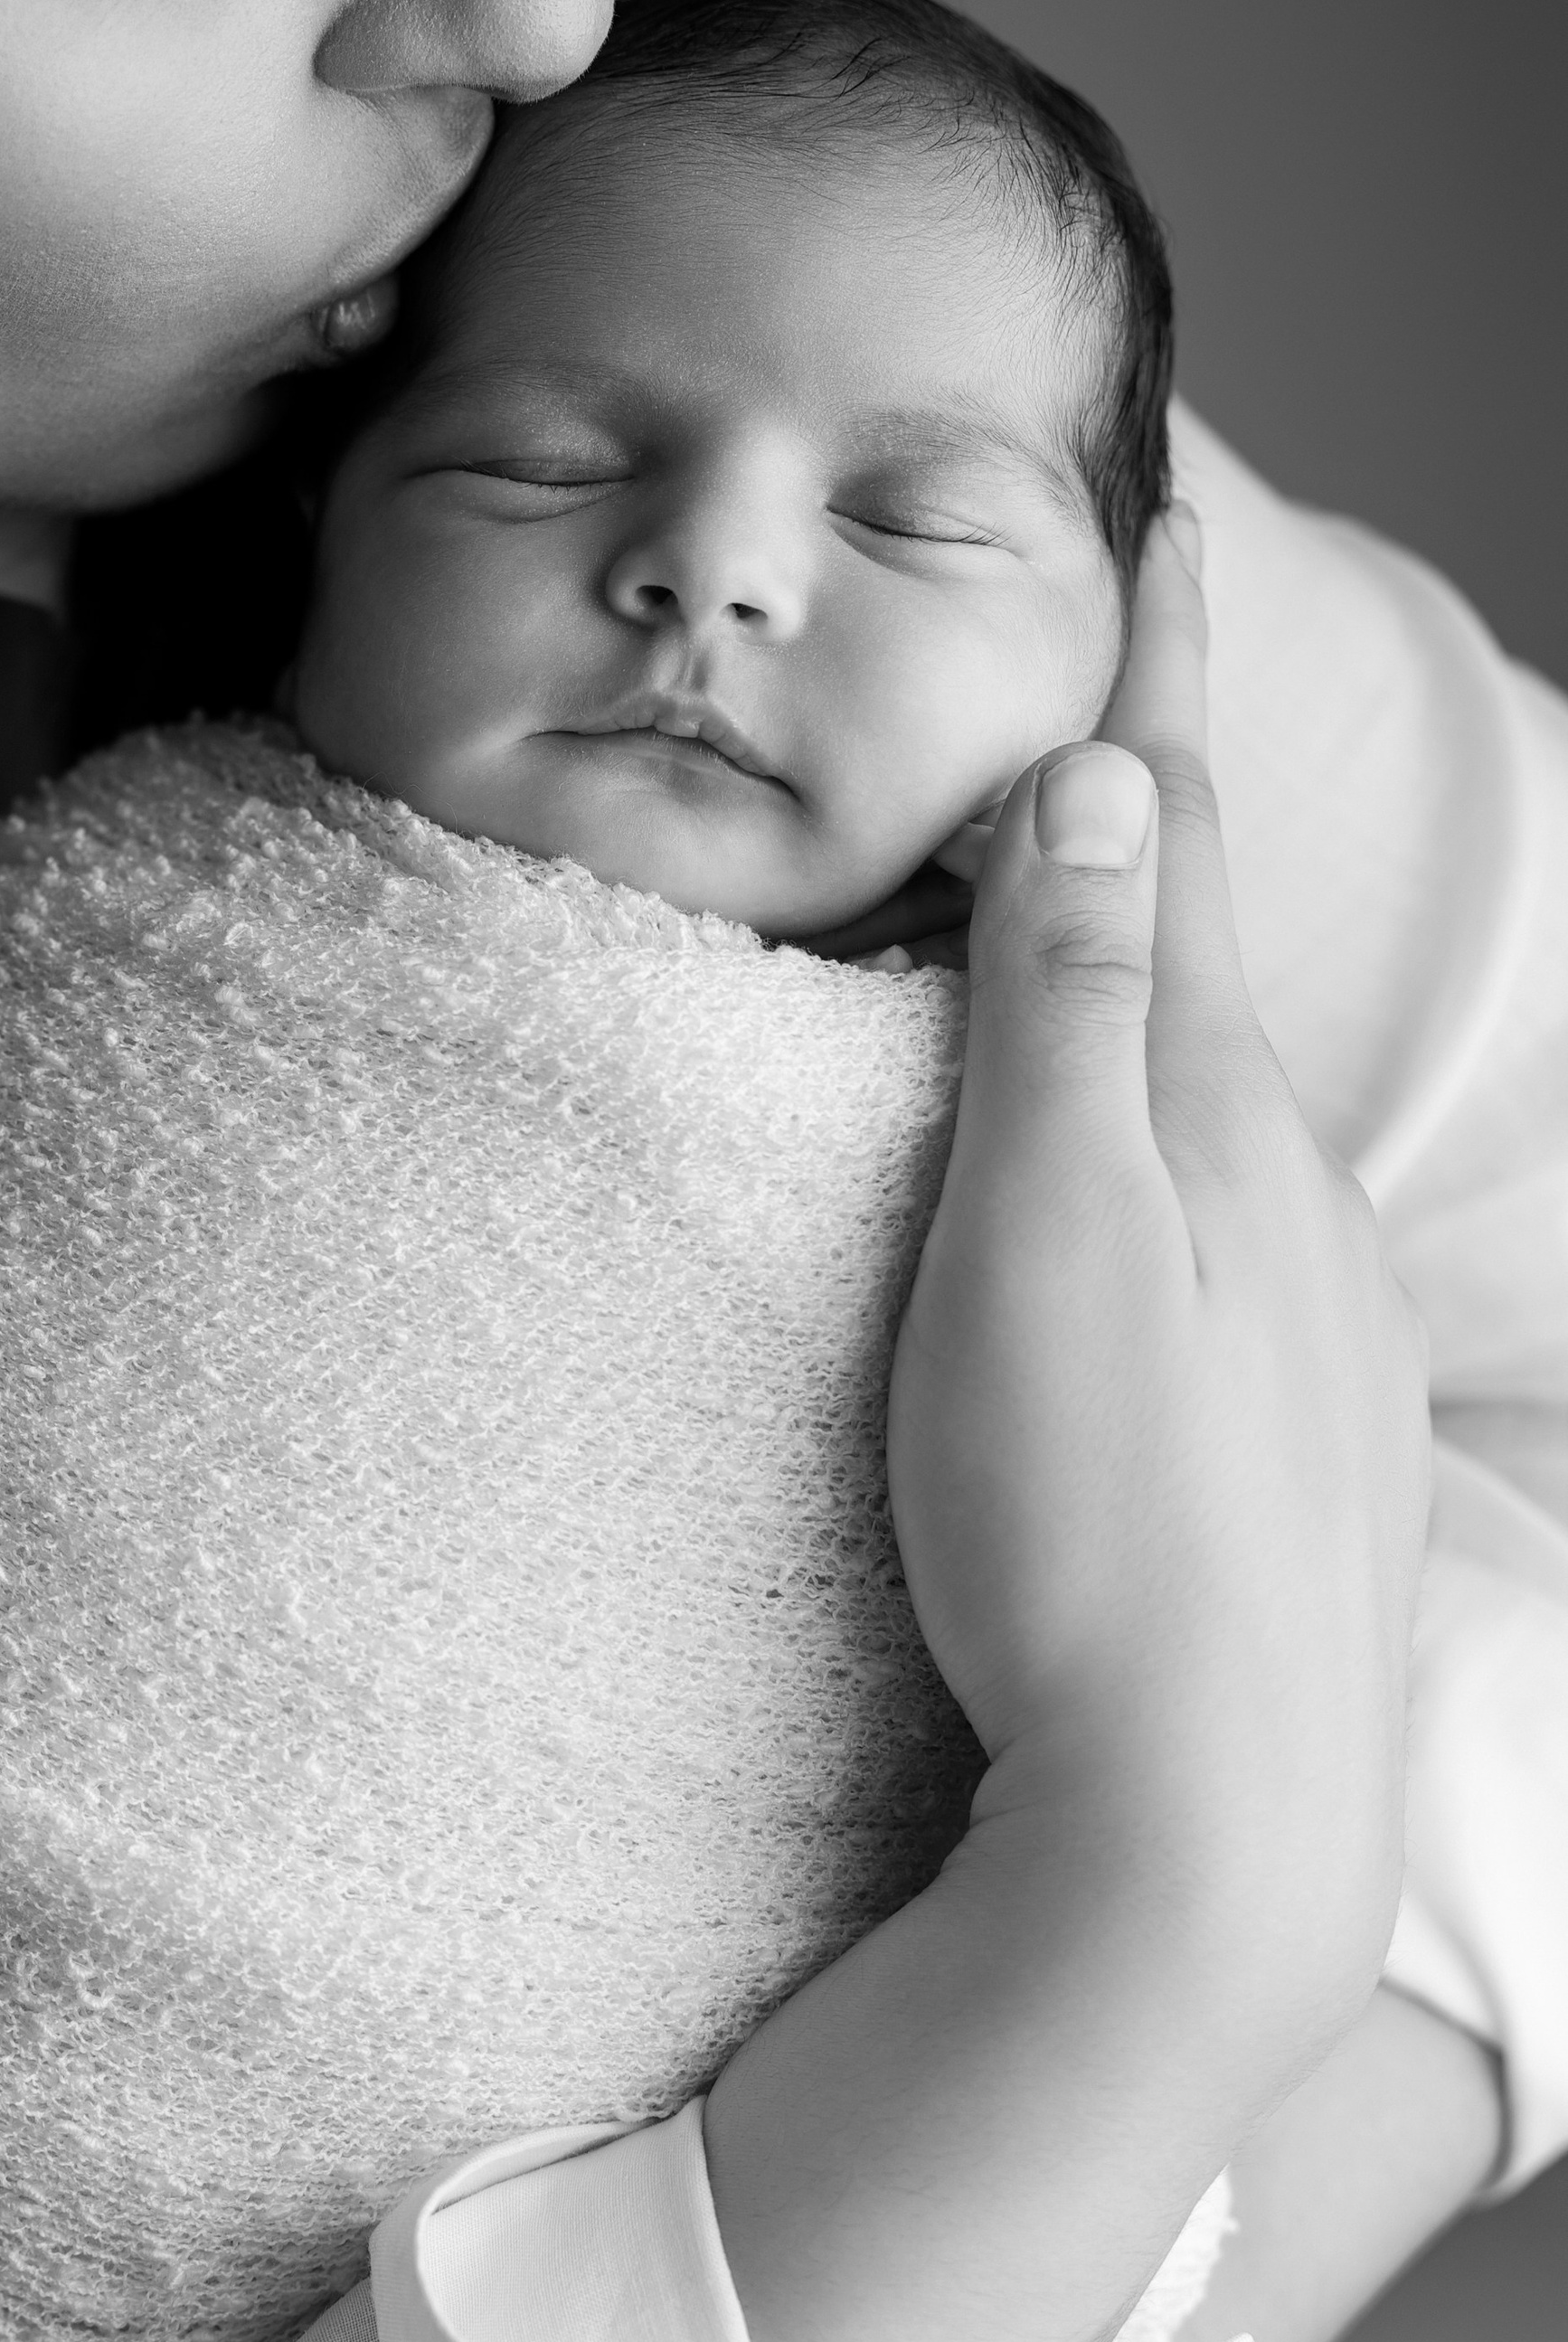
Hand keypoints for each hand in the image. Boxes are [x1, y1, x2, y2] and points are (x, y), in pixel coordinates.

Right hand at [705, 513, 1428, 2341]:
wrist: (1208, 1825)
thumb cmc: (1088, 1534)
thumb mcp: (1043, 1247)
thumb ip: (1060, 1016)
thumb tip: (1086, 779)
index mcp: (1207, 1118)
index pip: (1161, 843)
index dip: (1152, 678)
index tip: (1166, 516)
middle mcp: (1278, 1188)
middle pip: (1197, 936)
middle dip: (1150, 788)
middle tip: (1115, 661)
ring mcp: (1298, 1301)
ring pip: (1214, 1070)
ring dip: (1154, 952)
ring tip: (1093, 887)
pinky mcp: (1285, 1406)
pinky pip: (1222, 1192)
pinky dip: (1165, 1106)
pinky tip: (1139, 1160)